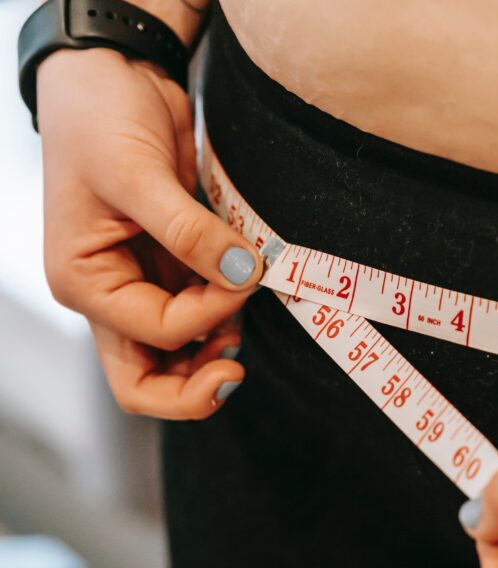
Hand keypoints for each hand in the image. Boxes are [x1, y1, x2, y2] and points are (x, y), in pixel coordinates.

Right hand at [37, 48, 262, 418]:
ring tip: (241, 316)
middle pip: (147, 383)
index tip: (243, 273)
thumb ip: (189, 232)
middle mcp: (109, 297)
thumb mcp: (137, 173)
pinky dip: (223, 319)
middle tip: (236, 370)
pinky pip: (198, 319)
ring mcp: (141, 288)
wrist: (113, 77)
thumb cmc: (99, 119)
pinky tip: (240, 297)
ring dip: (214, 352)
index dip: (206, 314)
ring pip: (176, 360)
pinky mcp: (171, 272)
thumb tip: (242, 274)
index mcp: (84, 283)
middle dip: (194, 388)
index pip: (153, 333)